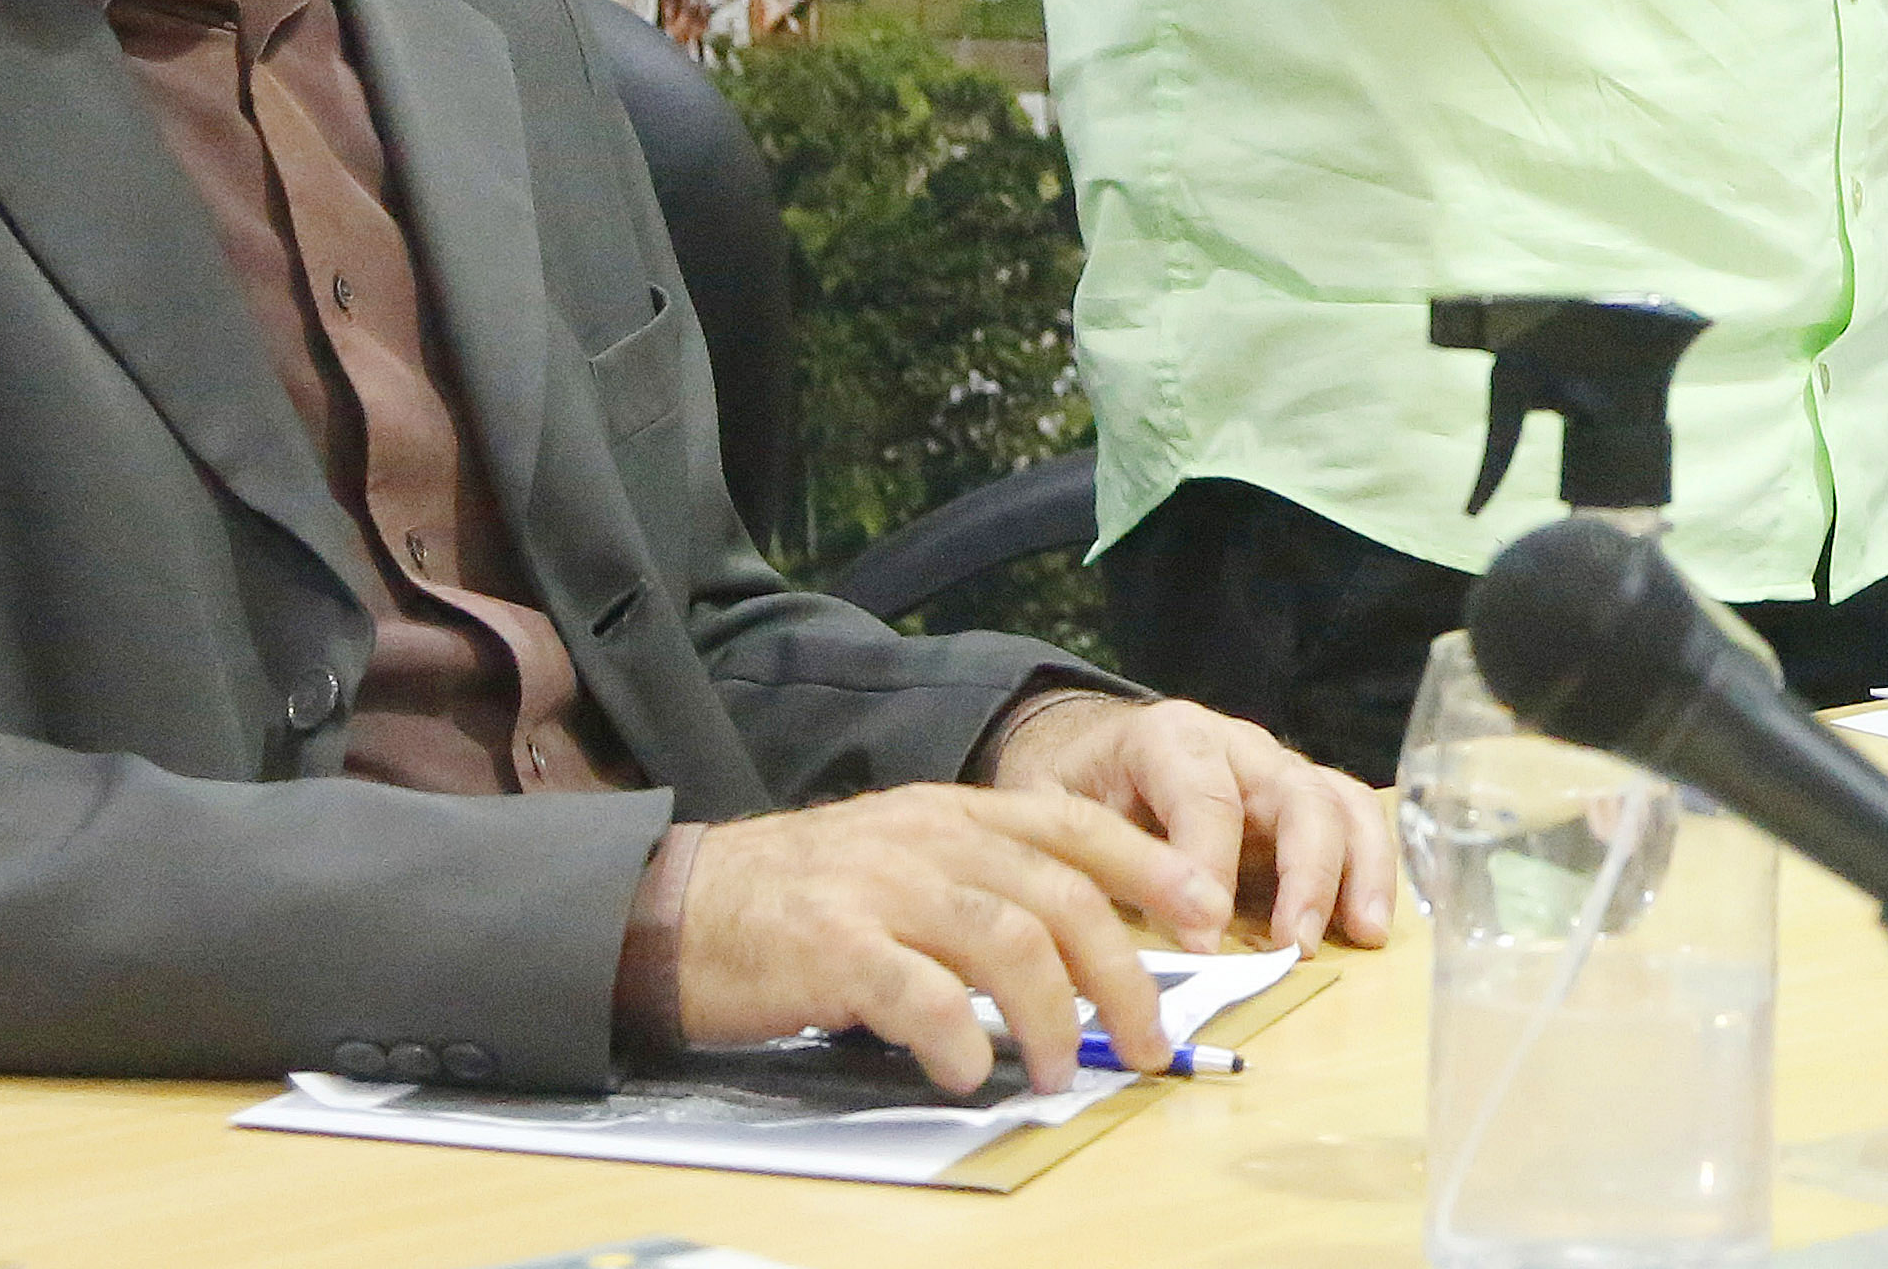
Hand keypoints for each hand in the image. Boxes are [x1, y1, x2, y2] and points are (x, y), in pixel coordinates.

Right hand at [669, 781, 1216, 1094]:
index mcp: (957, 813)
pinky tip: (970, 1074)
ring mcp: (884, 887)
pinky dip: (959, 1042)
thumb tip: (1075, 952)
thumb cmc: (801, 900)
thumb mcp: (904, 860)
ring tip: (1063, 1073)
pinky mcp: (834, 945)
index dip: (1153, 870)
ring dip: (1054, 1020)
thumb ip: (982, 884)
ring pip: (1010, 944)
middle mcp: (932, 838)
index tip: (1208, 916)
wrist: (678, 906)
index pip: (1079, 829)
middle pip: (1064, 898)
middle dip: (1124, 976)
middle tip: (1152, 1041)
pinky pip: (921, 997)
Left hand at [985, 692, 1396, 956]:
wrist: (1089, 750)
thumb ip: (1090, 862)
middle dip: (1305, 871)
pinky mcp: (1300, 799)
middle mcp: (1238, 744)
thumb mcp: (1051, 814)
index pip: (1207, 798)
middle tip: (1296, 946)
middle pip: (1295, 794)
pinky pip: (1353, 819)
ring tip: (1363, 935)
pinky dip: (1374, 868)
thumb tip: (1123, 939)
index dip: (1209, 870)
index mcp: (1170, 738)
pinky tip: (1370, 924)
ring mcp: (1278, 769)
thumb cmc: (1071, 787)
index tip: (1203, 944)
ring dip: (1359, 869)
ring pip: (1340, 802)